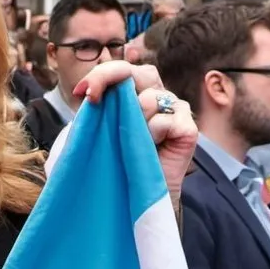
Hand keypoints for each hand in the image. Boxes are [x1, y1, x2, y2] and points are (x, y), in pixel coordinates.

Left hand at [73, 61, 197, 208]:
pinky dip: (152, 135)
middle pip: (143, 72)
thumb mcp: (94, 133)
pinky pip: (165, 121)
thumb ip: (93, 110)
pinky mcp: (188, 129)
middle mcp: (158, 98)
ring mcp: (176, 112)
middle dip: (115, 82)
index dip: (102, 75)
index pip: (123, 70)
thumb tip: (87, 92)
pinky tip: (151, 149)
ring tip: (132, 143)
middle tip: (95, 101)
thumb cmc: (111, 165)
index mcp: (136, 94)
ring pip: (151, 98)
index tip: (81, 93)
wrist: (131, 198)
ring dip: (133, 120)